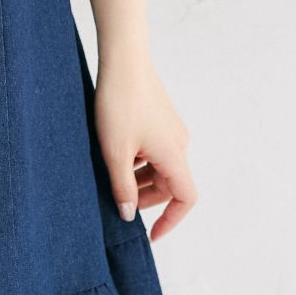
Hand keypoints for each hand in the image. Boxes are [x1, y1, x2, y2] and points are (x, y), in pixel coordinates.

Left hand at [94, 58, 195, 242]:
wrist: (123, 60)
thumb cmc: (119, 103)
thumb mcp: (115, 152)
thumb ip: (122, 187)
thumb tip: (128, 214)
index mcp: (174, 155)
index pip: (185, 198)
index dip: (171, 220)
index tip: (151, 234)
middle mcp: (179, 143)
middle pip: (169, 184)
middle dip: (145, 198)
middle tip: (116, 201)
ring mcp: (170, 129)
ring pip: (159, 167)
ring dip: (139, 178)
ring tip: (110, 175)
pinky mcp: (159, 118)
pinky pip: (153, 150)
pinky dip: (138, 160)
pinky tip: (114, 153)